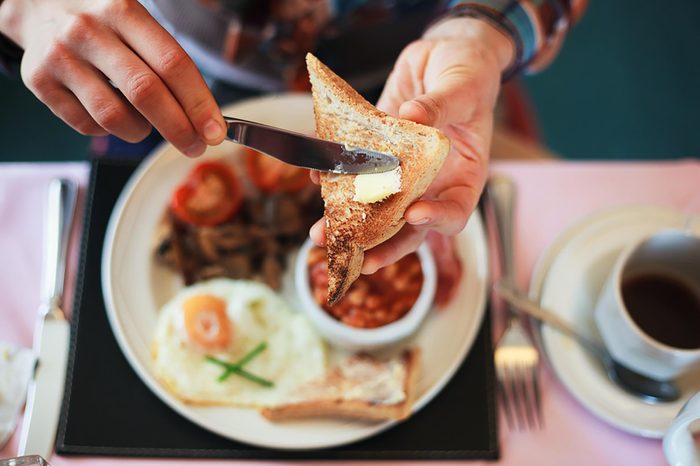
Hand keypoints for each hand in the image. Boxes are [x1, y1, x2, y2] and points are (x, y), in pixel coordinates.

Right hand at [0, 0, 225, 155]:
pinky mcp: (39, 80)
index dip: (199, 103)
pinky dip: (108, 130)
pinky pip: (86, 125)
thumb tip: (206, 117)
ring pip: (114, 117)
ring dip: (140, 132)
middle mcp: (89, 30)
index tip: (215, 131)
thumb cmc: (102, 19)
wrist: (34, 2)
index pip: (172, 64)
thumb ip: (168, 60)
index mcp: (123, 10)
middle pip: (146, 93)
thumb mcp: (135, 18)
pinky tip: (113, 114)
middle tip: (195, 146)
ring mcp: (61, 56)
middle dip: (179, 129)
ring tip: (146, 125)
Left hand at [310, 17, 513, 272]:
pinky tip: (317, 177)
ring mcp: (402, 172)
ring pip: (377, 207)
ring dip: (349, 222)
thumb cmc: (468, 72)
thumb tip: (412, 117)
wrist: (443, 55)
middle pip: (409, 226)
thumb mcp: (463, 85)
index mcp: (464, 175)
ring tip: (321, 234)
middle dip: (381, 244)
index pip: (455, 211)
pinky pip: (357, 172)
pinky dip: (335, 177)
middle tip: (356, 258)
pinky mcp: (378, 154)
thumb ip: (440, 105)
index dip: (436, 219)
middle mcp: (432, 182)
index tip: (414, 214)